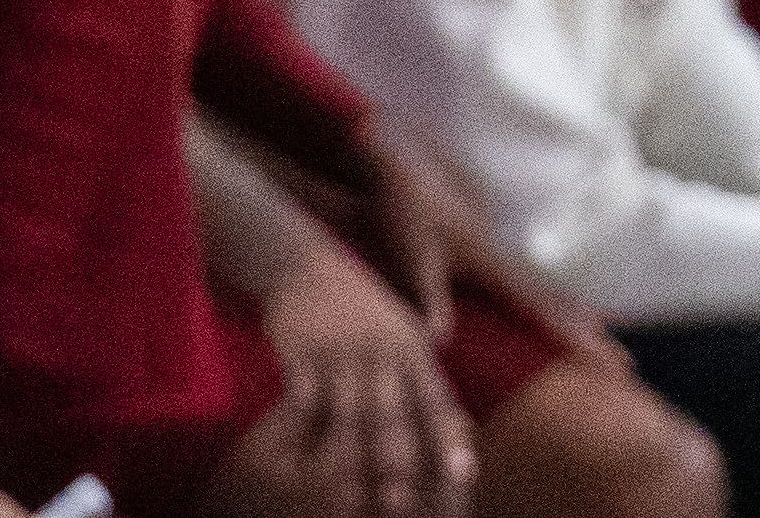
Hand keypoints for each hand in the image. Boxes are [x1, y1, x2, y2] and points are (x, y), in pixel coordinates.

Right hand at [256, 234, 478, 517]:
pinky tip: (298, 465)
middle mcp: (382, 351)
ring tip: (348, 501)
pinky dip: (300, 434)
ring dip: (350, 460)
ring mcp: (341, 352)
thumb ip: (427, 373)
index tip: (462, 475)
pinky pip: (302, 401)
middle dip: (399, 459)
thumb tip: (459, 411)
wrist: (307, 265)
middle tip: (403, 504)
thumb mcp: (403, 327)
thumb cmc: (361, 305)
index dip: (447, 438)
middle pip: (394, 413)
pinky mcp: (302, 352)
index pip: (435, 399)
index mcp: (412, 348)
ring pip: (348, 414)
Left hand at [360, 127, 620, 365]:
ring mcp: (495, 255)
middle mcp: (502, 261)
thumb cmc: (403, 212)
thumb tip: (439, 344)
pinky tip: (549, 310)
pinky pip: (526, 287)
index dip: (574, 336)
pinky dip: (548, 303)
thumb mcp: (410, 255)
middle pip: (557, 303)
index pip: (543, 308)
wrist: (398, 167)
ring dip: (575, 318)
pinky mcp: (481, 253)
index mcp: (492, 265)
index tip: (606, 358)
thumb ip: (427, 296)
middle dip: (590, 334)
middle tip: (625, 366)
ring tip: (601, 339)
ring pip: (546, 293)